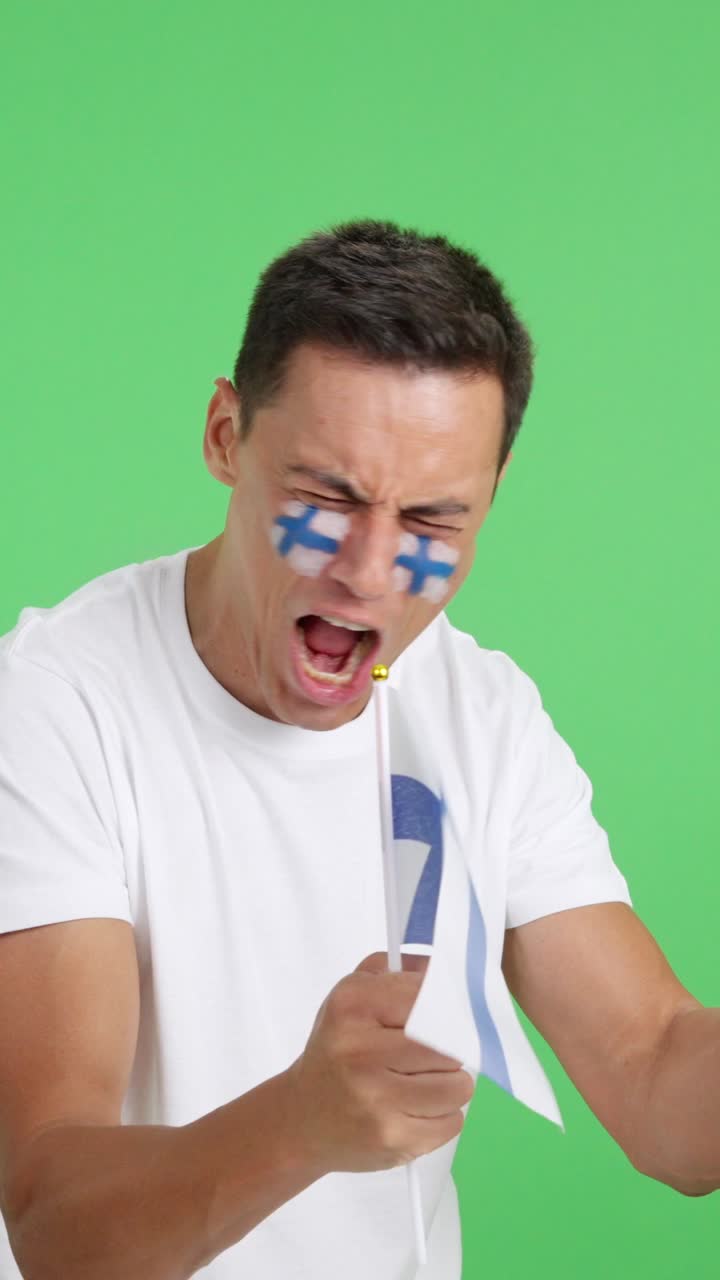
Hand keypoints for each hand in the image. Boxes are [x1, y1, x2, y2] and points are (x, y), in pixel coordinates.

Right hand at [285, 950, 474, 1174]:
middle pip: (449, 1044)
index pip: (429, 997)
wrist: (302, 1120)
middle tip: (432, 1053)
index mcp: (352, 1006)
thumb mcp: (352, 996)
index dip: (445, 1007)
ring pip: (458, 1086)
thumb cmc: (337, 1051)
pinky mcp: (393, 1140)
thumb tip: (442, 967)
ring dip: (451, 1084)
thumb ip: (396, 971)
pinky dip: (443, 1116)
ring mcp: (377, 1101)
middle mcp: (361, 1052)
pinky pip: (453, 1122)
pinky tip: (416, 1109)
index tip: (444, 1016)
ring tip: (424, 1083)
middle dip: (450, 1049)